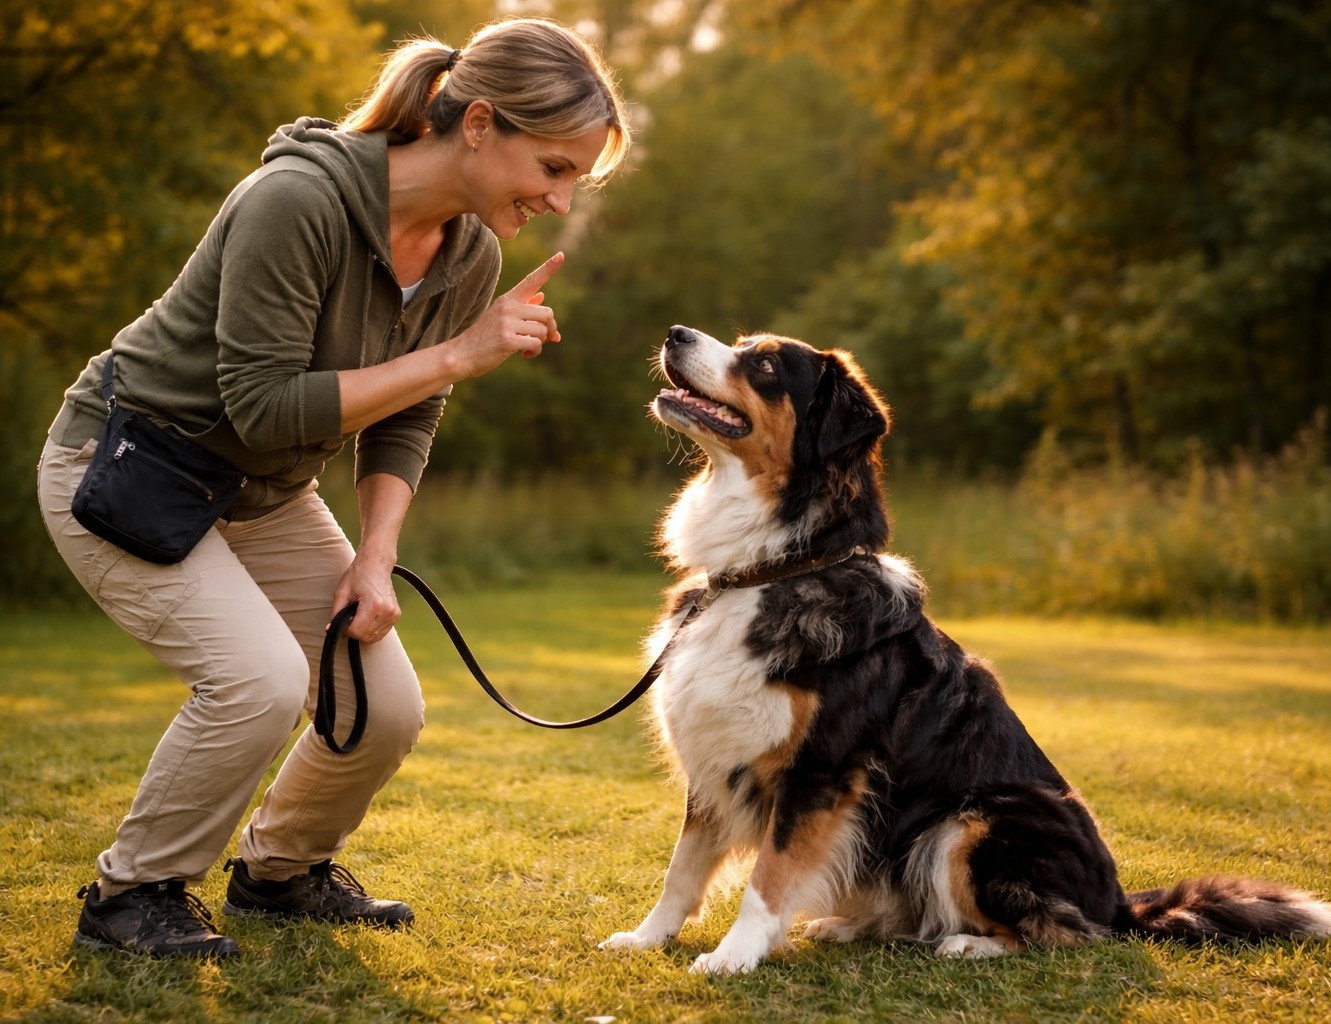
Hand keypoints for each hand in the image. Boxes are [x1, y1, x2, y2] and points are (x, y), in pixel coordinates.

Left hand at [331, 554, 400, 643]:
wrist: (376, 564)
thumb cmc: (358, 575)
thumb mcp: (341, 593)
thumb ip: (335, 613)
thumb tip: (329, 629)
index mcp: (374, 605)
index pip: (357, 631)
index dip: (346, 630)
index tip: (343, 620)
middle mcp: (387, 611)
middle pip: (366, 636)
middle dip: (354, 631)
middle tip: (350, 617)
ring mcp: (393, 614)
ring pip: (374, 637)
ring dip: (363, 631)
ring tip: (359, 615)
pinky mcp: (396, 615)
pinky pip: (381, 632)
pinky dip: (372, 629)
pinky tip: (367, 617)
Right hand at [446, 252, 564, 377]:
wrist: (462, 354)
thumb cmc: (485, 337)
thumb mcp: (502, 317)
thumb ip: (524, 308)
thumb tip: (543, 296)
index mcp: (508, 299)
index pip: (531, 281)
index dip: (548, 268)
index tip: (561, 255)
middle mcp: (508, 307)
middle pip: (548, 313)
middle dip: (550, 328)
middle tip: (545, 339)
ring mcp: (507, 323)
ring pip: (543, 330)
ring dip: (541, 342)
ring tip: (528, 348)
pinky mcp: (507, 340)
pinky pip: (536, 344)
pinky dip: (534, 352)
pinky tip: (524, 354)